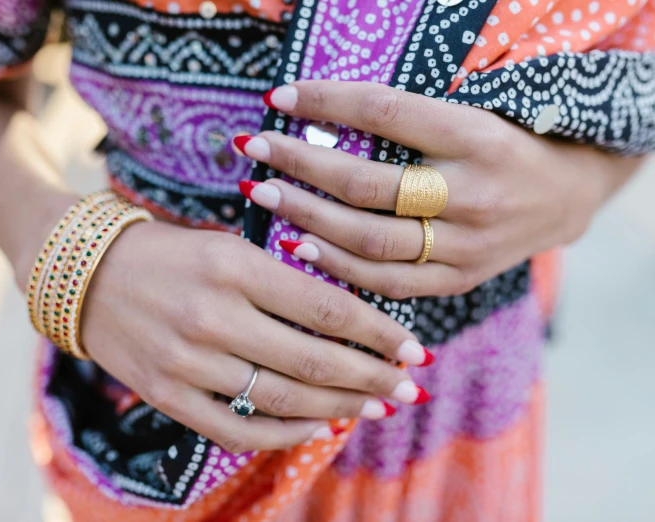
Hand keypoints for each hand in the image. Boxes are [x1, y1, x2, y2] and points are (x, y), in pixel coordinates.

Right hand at [77, 221, 431, 453]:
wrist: (87, 276)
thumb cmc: (170, 253)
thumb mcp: (227, 246)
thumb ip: (282, 280)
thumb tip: (348, 321)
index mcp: (234, 266)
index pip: (326, 308)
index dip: (379, 333)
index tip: (415, 348)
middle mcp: (212, 316)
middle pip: (313, 360)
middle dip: (372, 378)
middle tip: (409, 387)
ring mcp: (187, 362)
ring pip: (282, 398)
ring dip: (338, 407)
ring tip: (375, 407)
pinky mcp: (166, 395)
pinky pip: (237, 428)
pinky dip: (284, 432)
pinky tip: (316, 426)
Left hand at [235, 81, 641, 298]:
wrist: (564, 195)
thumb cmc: (502, 144)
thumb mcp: (467, 115)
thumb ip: (404, 121)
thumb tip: (316, 115)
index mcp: (475, 137)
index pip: (386, 114)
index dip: (327, 103)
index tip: (278, 97)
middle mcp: (472, 193)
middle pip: (367, 184)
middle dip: (300, 165)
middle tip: (254, 148)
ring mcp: (466, 244)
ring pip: (370, 240)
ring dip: (306, 217)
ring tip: (263, 195)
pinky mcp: (459, 279)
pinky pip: (387, 281)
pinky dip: (337, 266)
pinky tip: (297, 246)